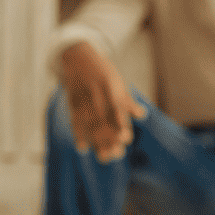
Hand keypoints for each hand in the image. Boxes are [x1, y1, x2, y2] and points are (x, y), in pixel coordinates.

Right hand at [59, 41, 145, 162]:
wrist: (77, 57)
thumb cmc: (103, 72)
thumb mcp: (118, 82)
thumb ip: (127, 100)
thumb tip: (142, 115)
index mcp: (108, 88)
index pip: (115, 109)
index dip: (120, 124)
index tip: (126, 138)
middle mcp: (94, 95)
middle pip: (102, 120)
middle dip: (109, 138)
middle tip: (118, 154)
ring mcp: (82, 100)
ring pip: (89, 124)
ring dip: (97, 142)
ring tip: (105, 157)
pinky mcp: (72, 104)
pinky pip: (74, 121)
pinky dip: (78, 135)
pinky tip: (83, 149)